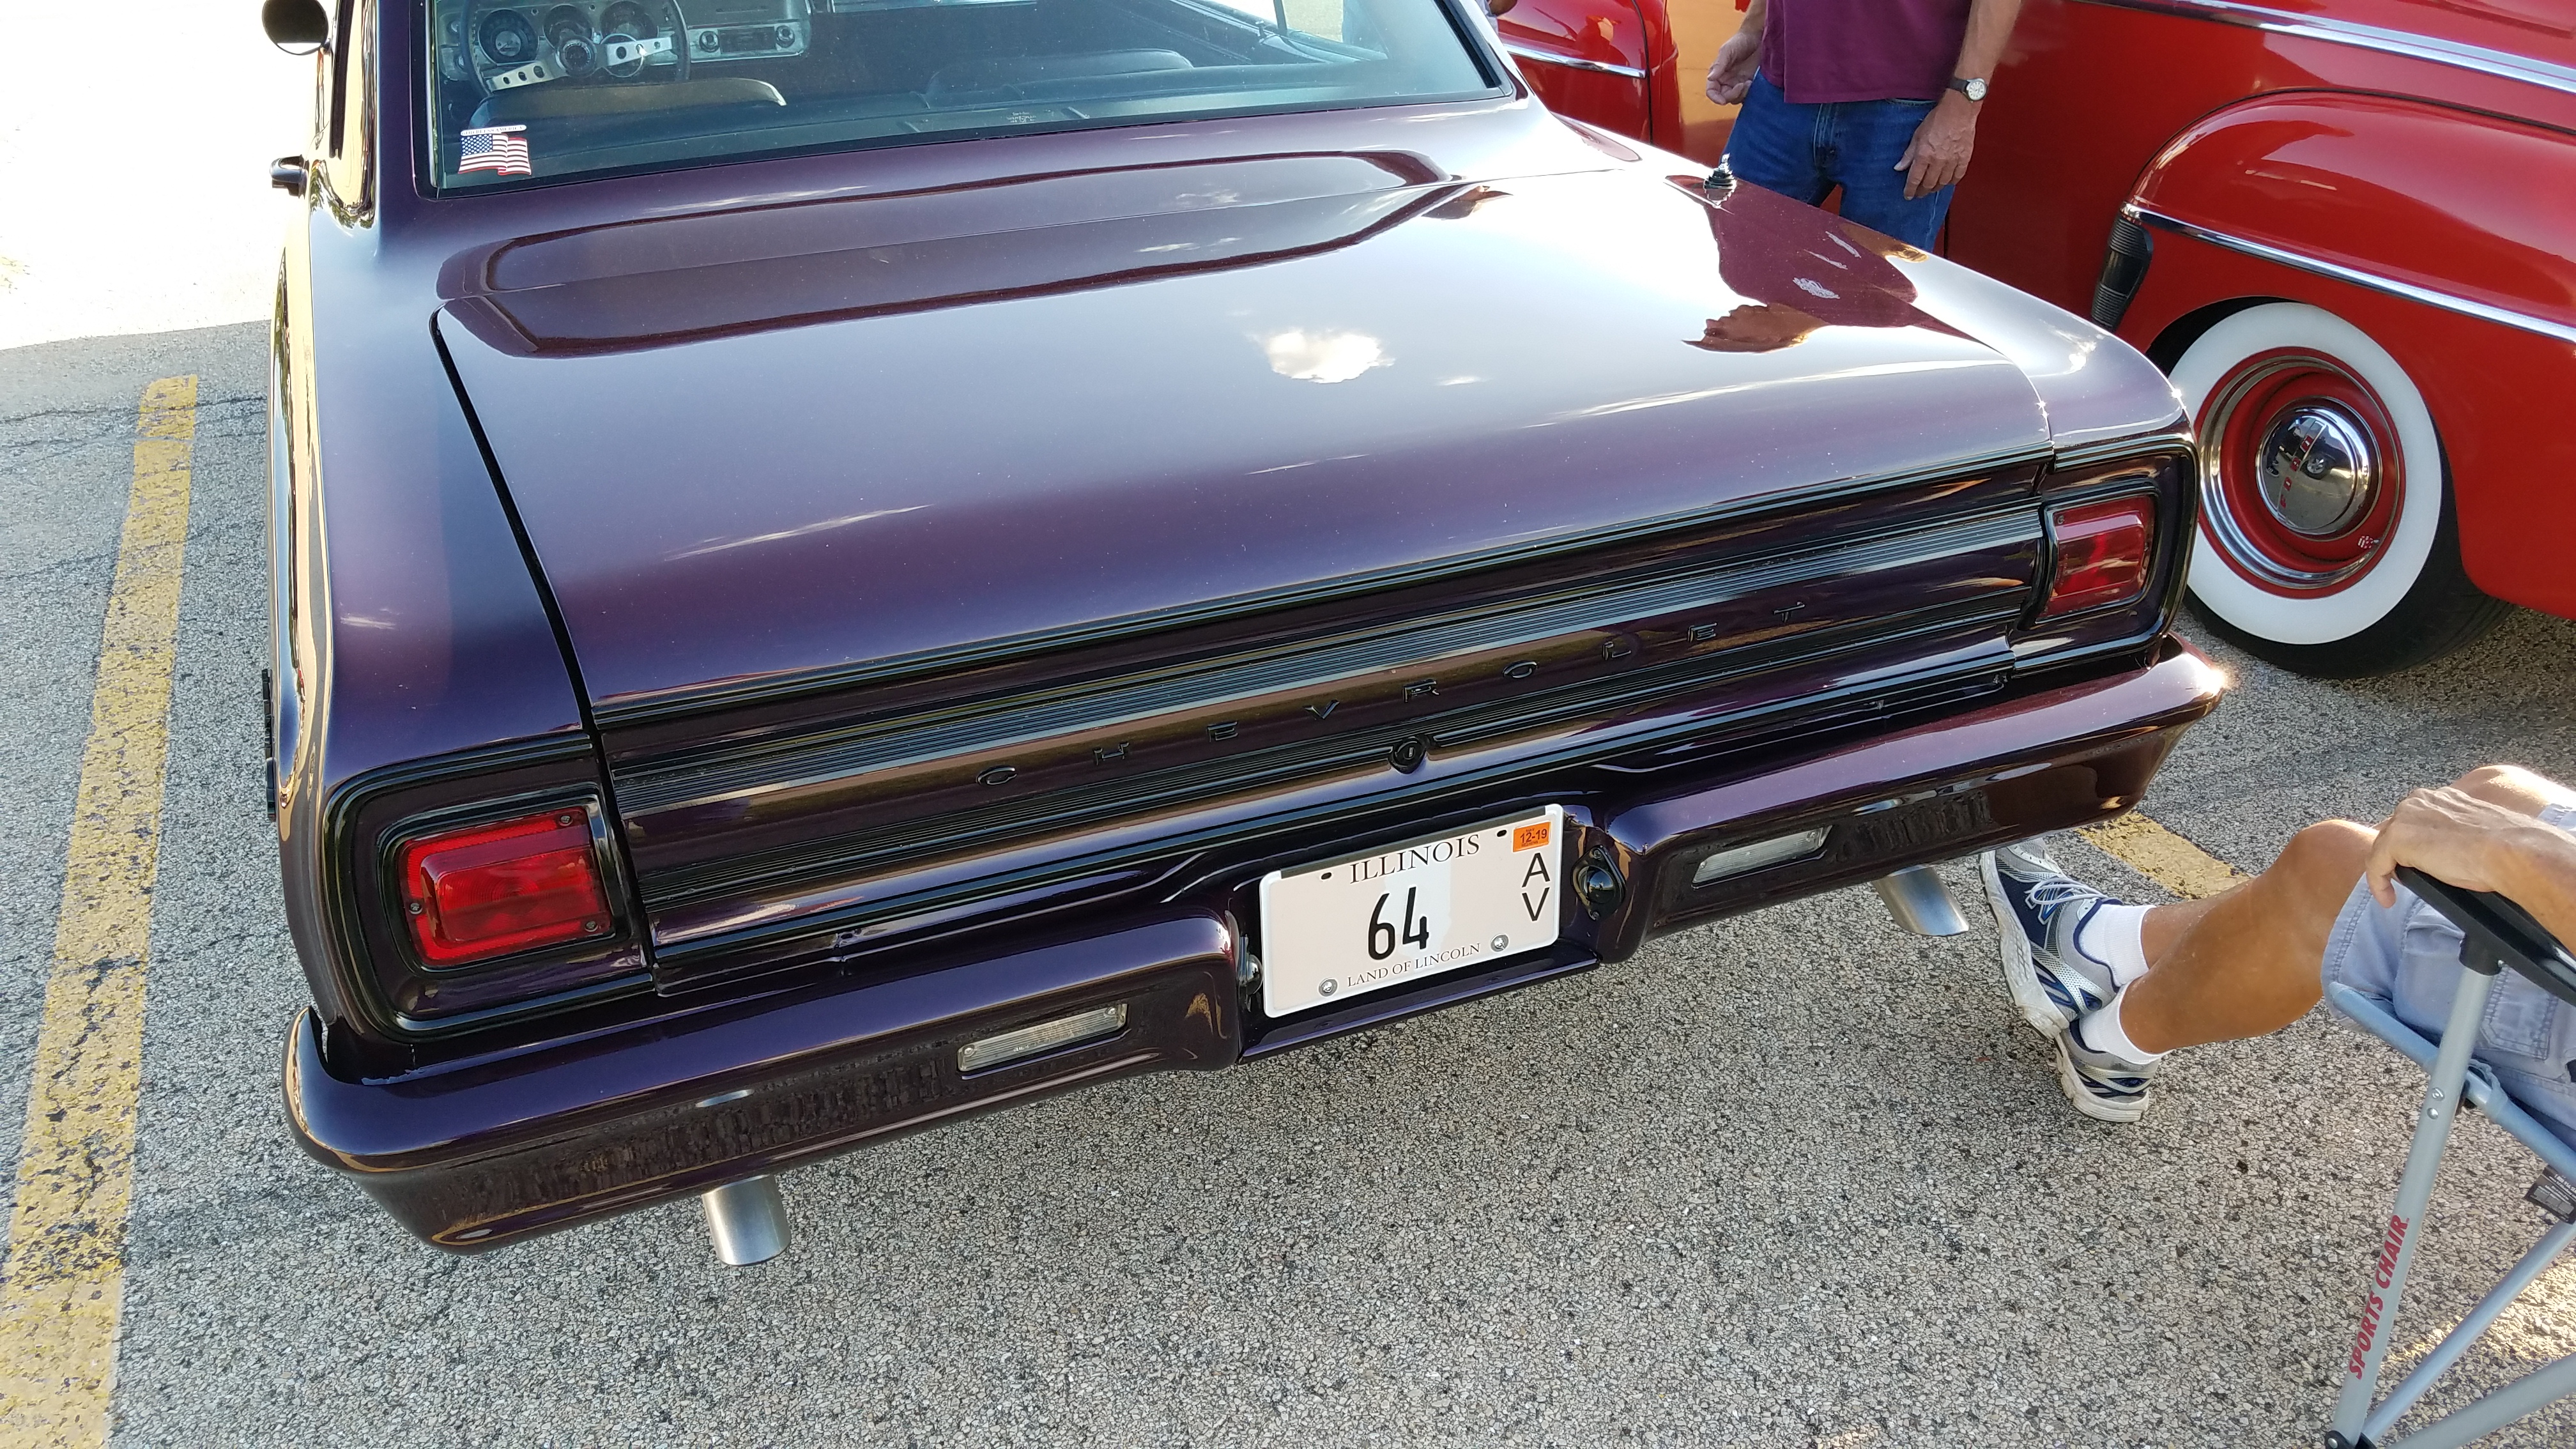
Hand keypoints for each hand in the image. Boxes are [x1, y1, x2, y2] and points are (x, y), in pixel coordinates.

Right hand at [1705, 28, 1759, 105]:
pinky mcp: (1750, 83)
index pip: (1711, 91)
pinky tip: (1754, 83)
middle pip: (1724, 97)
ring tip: (1749, 82)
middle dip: (1732, 95)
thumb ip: (1719, 65)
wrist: (1758, 36)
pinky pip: (1748, 95)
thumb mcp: (1727, 50)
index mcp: (1718, 74)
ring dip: (1742, 94)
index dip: (1715, 98)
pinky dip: (1750, 93)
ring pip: (1737, 99)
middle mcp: (1726, 81)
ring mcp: (1739, 83)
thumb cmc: (1740, 41)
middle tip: (1742, 85)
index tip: (1723, 101)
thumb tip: (1710, 78)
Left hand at [1894, 92, 1977, 199]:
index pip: (1915, 179)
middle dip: (1922, 191)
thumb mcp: (1917, 135)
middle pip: (1929, 184)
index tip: (1908, 195)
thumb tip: (1899, 167)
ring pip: (1943, 182)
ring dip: (1936, 187)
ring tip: (1932, 188)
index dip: (1910, 190)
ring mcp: (1953, 160)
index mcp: (1924, 155)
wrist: (1959, 110)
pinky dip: (1952, 181)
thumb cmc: (1938, 119)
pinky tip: (1948, 182)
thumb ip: (1909, 154)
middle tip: (1919, 194)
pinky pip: (1958, 176)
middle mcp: (1938, 161)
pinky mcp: (1964, 158)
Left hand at [2363, 786, 2550, 906]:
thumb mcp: (2474, 835)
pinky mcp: (2397, 839)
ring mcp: (2405, 818)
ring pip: (2383, 847)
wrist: (2511, 851)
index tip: (2416, 863)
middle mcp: (2419, 801)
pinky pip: (2376, 864)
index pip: (2413, 820)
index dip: (2411, 843)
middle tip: (2403, 879)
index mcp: (2440, 797)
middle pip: (2394, 831)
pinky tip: (2387, 900)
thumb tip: (2448, 855)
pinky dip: (2378, 884)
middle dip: (2395, 855)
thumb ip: (2453, 837)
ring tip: (2392, 891)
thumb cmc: (2505, 848)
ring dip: (2386, 869)